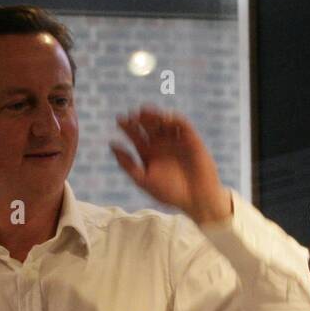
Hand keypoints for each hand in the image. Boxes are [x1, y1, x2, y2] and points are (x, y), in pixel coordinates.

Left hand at [110, 106, 231, 224]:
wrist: (197, 199)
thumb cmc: (170, 193)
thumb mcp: (144, 180)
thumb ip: (128, 164)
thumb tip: (112, 144)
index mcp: (147, 152)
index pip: (135, 135)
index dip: (127, 126)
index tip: (120, 120)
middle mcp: (160, 144)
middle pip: (147, 125)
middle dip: (139, 118)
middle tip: (132, 114)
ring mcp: (175, 140)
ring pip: (162, 121)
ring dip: (154, 115)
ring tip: (145, 112)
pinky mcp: (190, 138)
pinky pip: (181, 124)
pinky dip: (173, 119)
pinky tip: (164, 118)